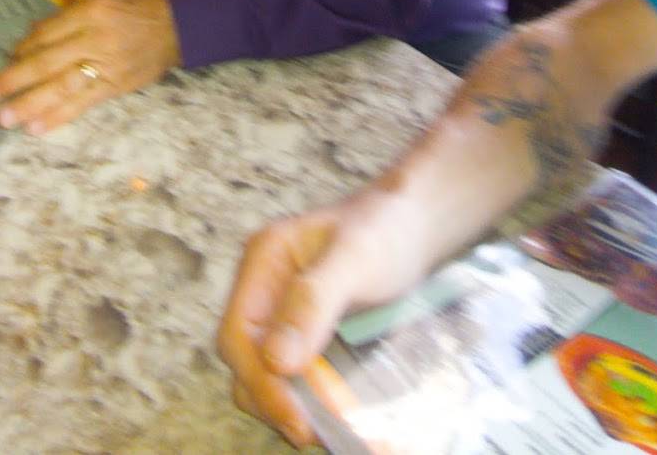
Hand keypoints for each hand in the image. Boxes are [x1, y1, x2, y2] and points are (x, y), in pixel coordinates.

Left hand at [0, 0, 179, 133]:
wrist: (178, 26)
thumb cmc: (137, 8)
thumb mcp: (103, 0)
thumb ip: (70, 18)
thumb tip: (33, 37)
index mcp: (90, 10)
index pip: (47, 33)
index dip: (23, 48)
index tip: (7, 60)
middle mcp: (95, 37)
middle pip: (47, 61)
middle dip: (15, 79)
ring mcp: (106, 64)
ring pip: (61, 87)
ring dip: (30, 104)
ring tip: (5, 119)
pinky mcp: (115, 86)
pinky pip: (83, 104)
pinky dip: (59, 116)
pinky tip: (37, 127)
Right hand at [218, 190, 425, 447]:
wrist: (417, 223)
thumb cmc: (386, 229)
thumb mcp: (355, 258)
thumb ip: (313, 302)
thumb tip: (275, 362)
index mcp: (264, 261)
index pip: (238, 335)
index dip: (259, 382)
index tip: (297, 420)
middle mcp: (266, 291)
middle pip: (246, 362)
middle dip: (273, 401)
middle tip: (315, 434)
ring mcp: (285, 315)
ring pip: (267, 376)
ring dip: (292, 408)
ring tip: (331, 432)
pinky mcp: (310, 335)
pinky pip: (297, 377)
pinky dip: (312, 403)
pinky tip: (340, 417)